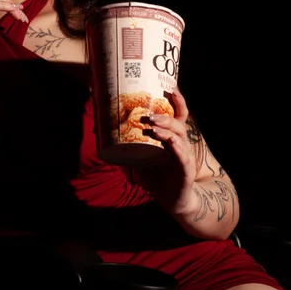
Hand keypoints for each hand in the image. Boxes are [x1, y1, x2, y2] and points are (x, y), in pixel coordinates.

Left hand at [132, 88, 202, 218]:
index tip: (172, 88)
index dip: (177, 102)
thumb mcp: (140, 160)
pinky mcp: (186, 170)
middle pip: (176, 124)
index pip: (178, 116)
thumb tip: (103, 135)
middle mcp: (180, 144)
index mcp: (172, 138)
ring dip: (167, 130)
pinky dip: (177, 149)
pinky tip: (170, 143)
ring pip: (179, 138)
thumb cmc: (157, 177)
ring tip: (154, 127)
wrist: (173, 201)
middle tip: (149, 114)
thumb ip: (127, 148)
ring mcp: (184, 156)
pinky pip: (183, 157)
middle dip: (164, 116)